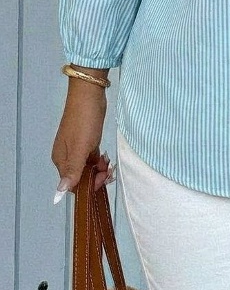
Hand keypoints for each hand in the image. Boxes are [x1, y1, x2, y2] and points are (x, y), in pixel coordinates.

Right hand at [51, 83, 112, 202]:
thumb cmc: (84, 121)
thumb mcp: (80, 148)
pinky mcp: (86, 140)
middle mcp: (67, 156)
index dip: (88, 186)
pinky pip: (91, 158)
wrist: (89, 95)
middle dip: (95, 178)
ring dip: (99, 170)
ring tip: (109, 163)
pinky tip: (106, 158)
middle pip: (80, 177)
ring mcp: (76, 148)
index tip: (102, 179)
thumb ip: (72, 171)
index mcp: (61, 160)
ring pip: (87, 168)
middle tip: (109, 171)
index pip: (72, 184)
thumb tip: (59, 194)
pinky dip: (99, 161)